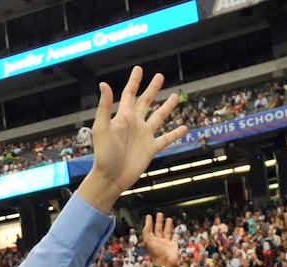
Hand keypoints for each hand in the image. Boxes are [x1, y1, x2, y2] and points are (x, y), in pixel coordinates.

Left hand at [76, 67, 187, 213]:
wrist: (111, 178)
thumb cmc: (103, 155)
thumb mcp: (102, 128)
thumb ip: (104, 106)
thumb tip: (104, 84)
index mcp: (123, 117)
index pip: (129, 94)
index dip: (134, 81)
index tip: (139, 69)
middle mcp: (135, 124)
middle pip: (146, 102)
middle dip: (152, 89)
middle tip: (160, 76)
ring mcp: (144, 136)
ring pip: (159, 117)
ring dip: (167, 107)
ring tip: (175, 96)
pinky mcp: (151, 149)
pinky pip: (166, 139)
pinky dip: (175, 134)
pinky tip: (184, 128)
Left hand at [140, 214, 179, 266]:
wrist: (165, 263)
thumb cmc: (155, 253)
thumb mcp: (148, 240)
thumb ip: (146, 230)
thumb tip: (147, 222)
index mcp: (152, 239)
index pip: (150, 229)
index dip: (149, 222)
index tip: (149, 216)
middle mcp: (159, 241)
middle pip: (158, 229)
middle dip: (159, 221)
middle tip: (160, 214)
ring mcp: (166, 243)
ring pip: (167, 232)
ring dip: (168, 226)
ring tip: (169, 219)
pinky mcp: (174, 246)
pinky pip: (175, 239)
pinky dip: (176, 235)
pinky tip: (176, 232)